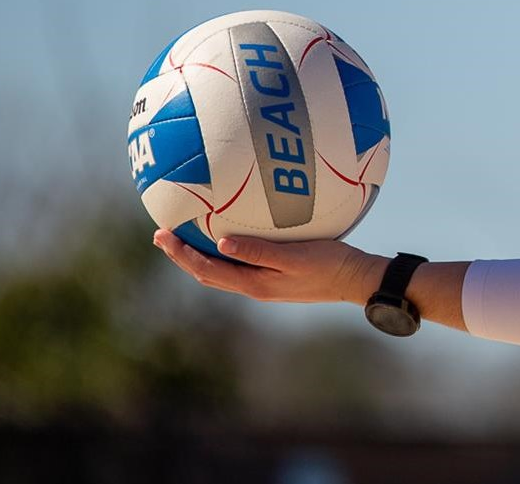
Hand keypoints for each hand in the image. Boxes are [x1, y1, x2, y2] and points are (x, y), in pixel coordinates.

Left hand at [153, 228, 387, 306]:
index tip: (163, 235)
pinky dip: (222, 253)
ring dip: (199, 256)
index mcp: (253, 283)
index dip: (181, 255)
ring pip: (220, 272)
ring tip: (185, 236)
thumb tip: (220, 243)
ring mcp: (265, 283)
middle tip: (163, 234)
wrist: (356, 279)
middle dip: (182, 256)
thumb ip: (259, 251)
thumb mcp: (295, 256)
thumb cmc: (330, 265)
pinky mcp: (276, 276)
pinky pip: (239, 265)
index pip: (205, 270)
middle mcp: (254, 286)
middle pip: (206, 274)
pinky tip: (229, 237)